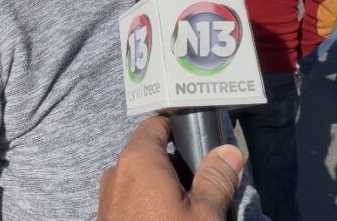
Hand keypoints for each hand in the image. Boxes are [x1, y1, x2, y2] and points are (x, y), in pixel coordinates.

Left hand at [98, 115, 244, 220]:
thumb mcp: (204, 215)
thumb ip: (217, 179)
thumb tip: (229, 151)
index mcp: (137, 160)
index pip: (156, 124)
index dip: (180, 126)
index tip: (202, 137)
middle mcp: (116, 173)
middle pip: (150, 153)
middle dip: (178, 164)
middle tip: (206, 182)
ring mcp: (107, 198)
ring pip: (141, 179)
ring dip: (165, 187)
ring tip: (192, 207)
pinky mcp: (107, 219)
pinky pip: (132, 200)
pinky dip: (151, 203)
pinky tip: (172, 219)